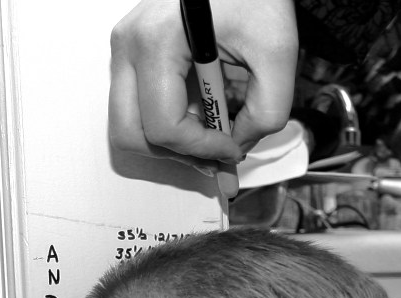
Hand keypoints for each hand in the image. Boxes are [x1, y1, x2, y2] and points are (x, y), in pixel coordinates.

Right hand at [109, 0, 297, 180]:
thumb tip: (238, 147)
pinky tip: (201, 110)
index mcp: (156, 41)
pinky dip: (168, 123)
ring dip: (171, 141)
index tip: (231, 149)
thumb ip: (266, 112)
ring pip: (130, 127)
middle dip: (177, 153)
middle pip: (131, 134)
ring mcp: (125, 50)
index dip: (202, 149)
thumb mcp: (275, 51)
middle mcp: (129, 46)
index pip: (164, 126)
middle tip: (215, 153)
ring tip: (211, 130)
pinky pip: (138, 109)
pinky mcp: (132, 55)